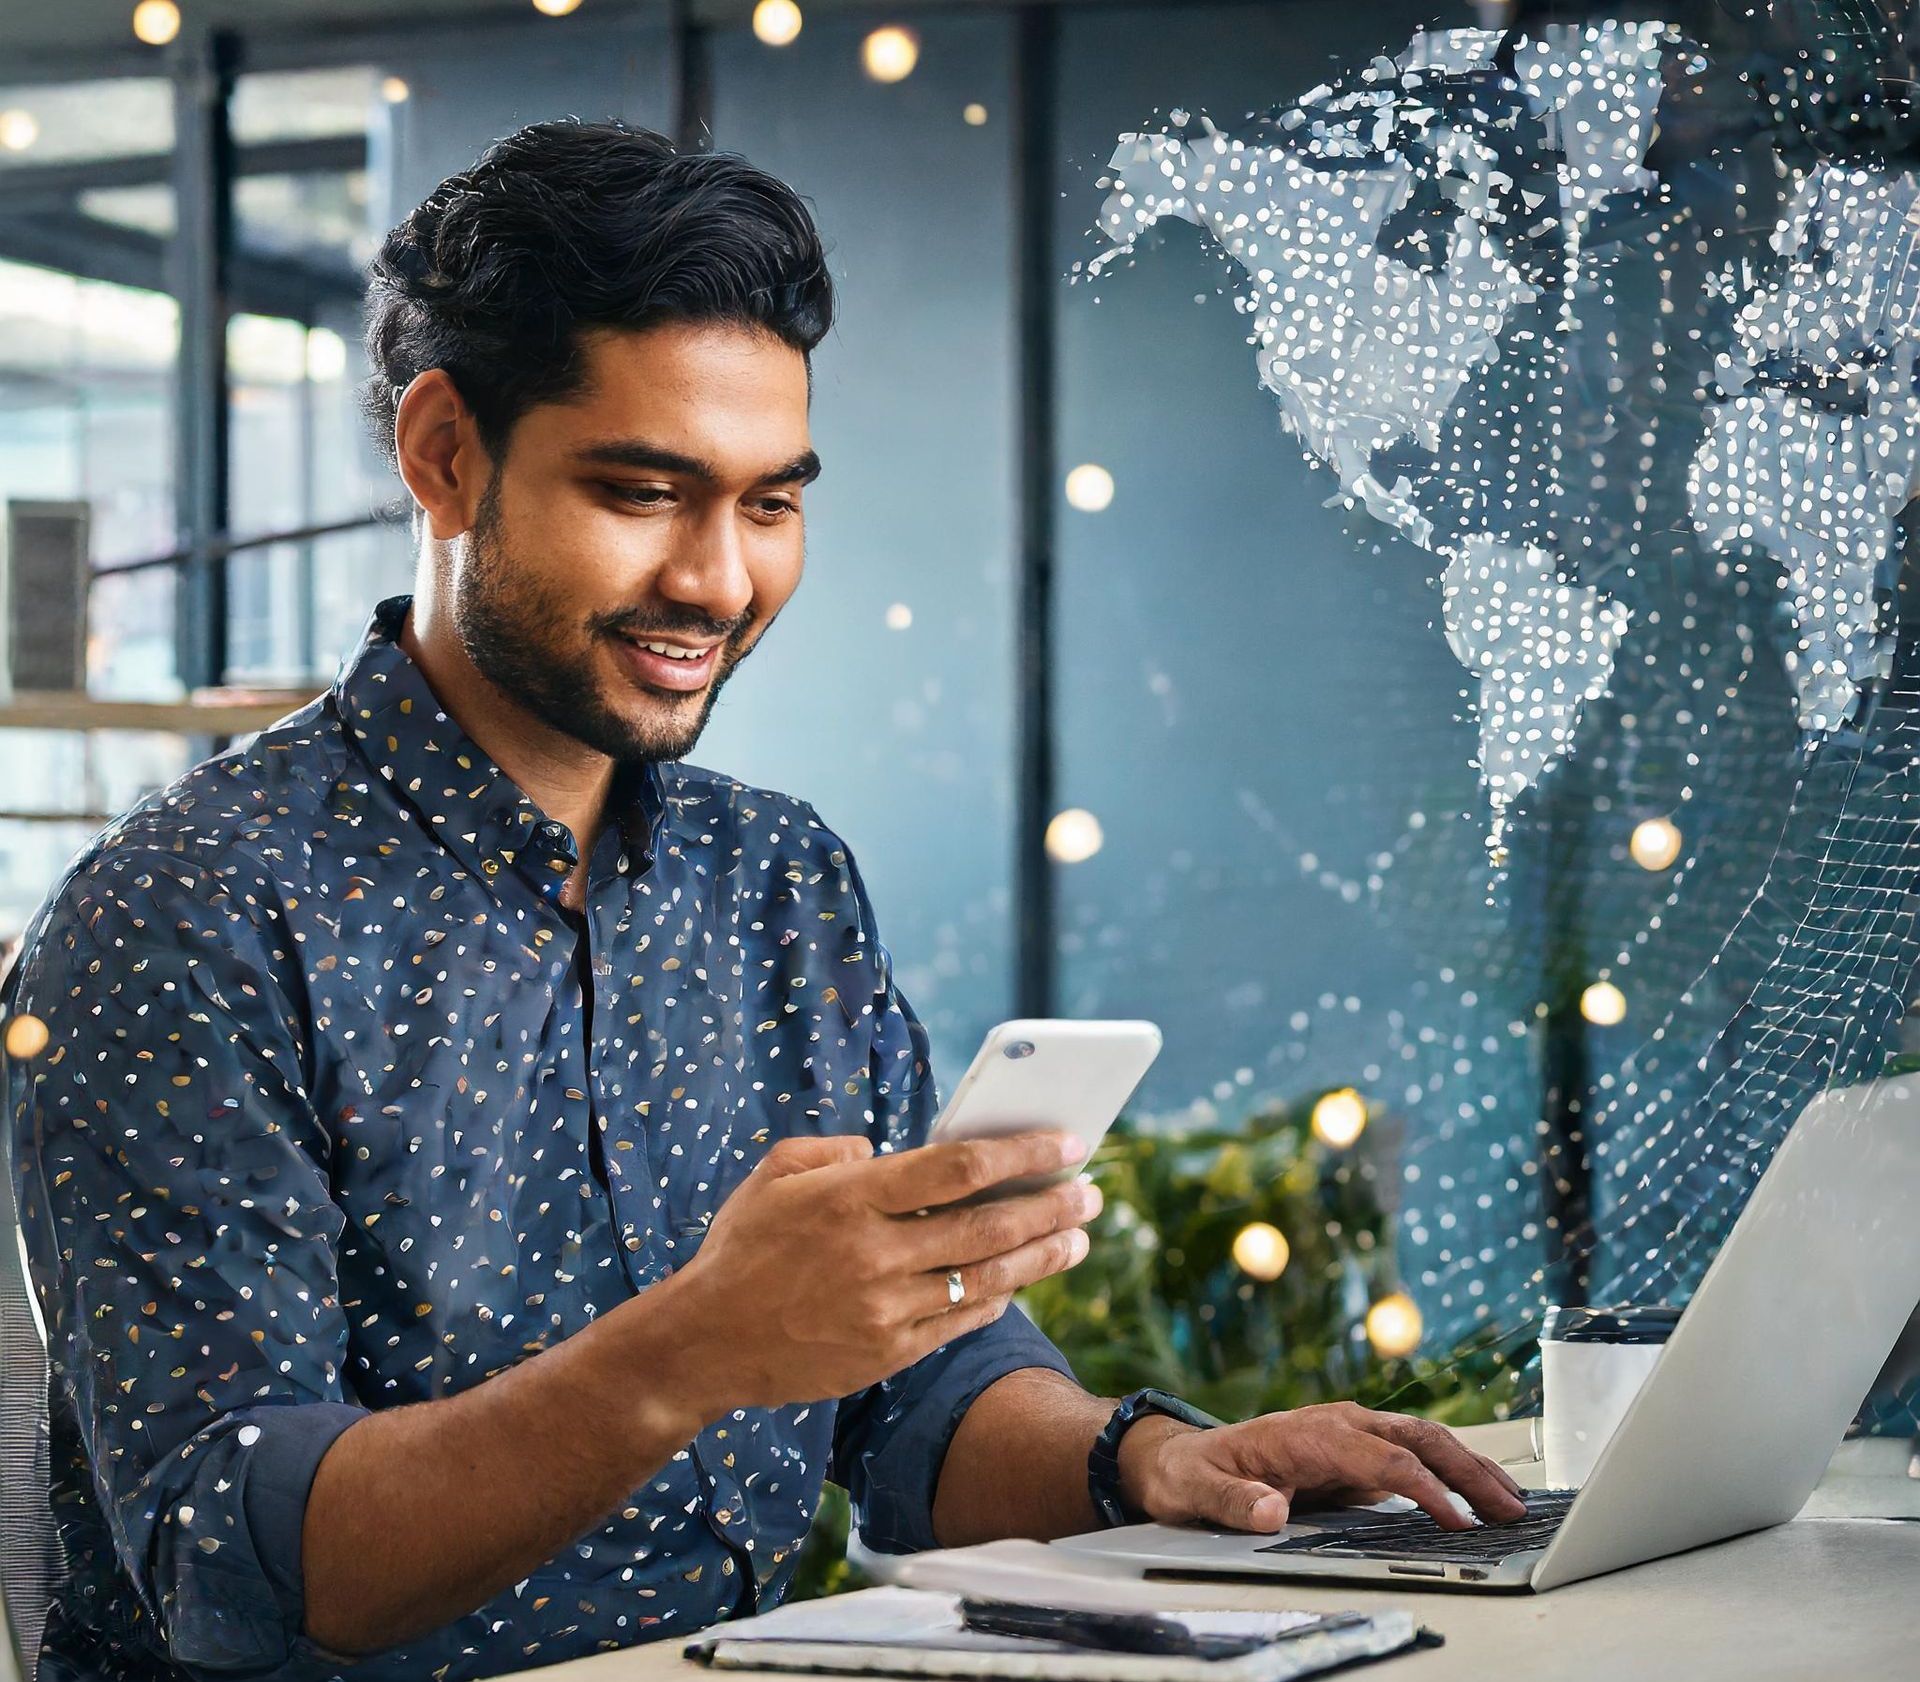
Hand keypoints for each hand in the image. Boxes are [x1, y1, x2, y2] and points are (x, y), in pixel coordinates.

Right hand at [669, 1131, 1100, 1415]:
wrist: (704, 1342)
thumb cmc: (743, 1247)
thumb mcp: (776, 1174)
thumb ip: (835, 1149)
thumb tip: (888, 1152)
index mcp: (851, 1198)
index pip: (958, 1168)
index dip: (1021, 1153)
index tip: (1067, 1141)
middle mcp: (875, 1254)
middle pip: (988, 1225)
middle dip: (1051, 1205)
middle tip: (1092, 1190)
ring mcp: (885, 1309)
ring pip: (986, 1276)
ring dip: (1043, 1255)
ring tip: (1080, 1235)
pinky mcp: (888, 1353)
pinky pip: (961, 1321)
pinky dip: (999, 1296)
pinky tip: (1025, 1277)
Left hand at [1116, 1401, 1527, 1532]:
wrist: (1183, 1456)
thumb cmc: (1195, 1473)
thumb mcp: (1201, 1492)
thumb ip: (1236, 1502)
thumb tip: (1270, 1511)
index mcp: (1309, 1434)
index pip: (1384, 1458)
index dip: (1424, 1488)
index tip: (1456, 1521)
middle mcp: (1338, 1423)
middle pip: (1418, 1439)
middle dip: (1468, 1471)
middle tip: (1510, 1510)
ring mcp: (1350, 1431)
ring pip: (1423, 1440)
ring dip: (1469, 1467)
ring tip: (1510, 1501)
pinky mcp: (1355, 1447)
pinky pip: (1413, 1453)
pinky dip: (1451, 1469)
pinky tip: (1476, 1492)